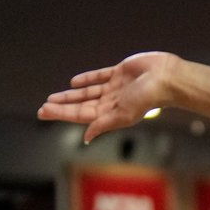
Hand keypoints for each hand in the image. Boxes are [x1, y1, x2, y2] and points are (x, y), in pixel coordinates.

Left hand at [37, 52, 179, 142]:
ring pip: (87, 92)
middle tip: (43, 107)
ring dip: (70, 95)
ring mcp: (115, 88)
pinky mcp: (120, 73)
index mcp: (110, 114)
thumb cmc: (149, 98)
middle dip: (62, 106)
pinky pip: (99, 77)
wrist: (167, 78)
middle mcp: (111, 102)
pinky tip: (74, 82)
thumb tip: (86, 137)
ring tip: (54, 96)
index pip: (80, 115)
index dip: (61, 113)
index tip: (44, 112)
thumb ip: (103, 124)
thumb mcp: (123, 114)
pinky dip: (87, 79)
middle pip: (80, 105)